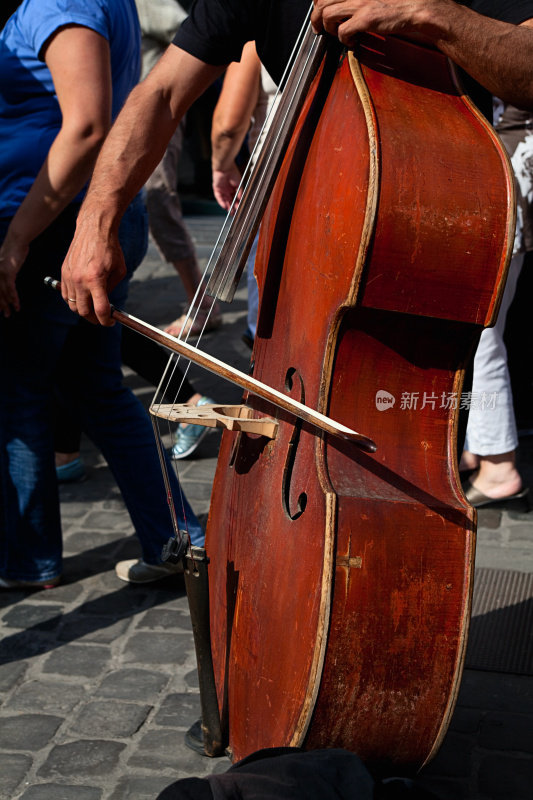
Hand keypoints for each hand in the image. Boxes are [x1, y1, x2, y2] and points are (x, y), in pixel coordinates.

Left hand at [0, 231, 27, 316]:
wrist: (16, 241)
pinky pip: (10, 288)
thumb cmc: (12, 251)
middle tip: (5, 315)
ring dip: (7, 304)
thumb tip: (7, 280)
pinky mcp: (8, 272)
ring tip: (10, 313)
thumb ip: (4, 272)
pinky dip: (14, 297)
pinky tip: (16, 304)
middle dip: (0, 305)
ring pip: (2, 293)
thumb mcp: (5, 263)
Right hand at [61, 212, 125, 325]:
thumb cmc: (110, 249)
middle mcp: (80, 280)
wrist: (93, 229)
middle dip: (94, 319)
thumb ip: (111, 289)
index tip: (110, 322)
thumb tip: (106, 303)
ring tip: (92, 308)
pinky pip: (65, 294)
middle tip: (101, 318)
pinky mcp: (64, 272)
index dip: (106, 321)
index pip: (100, 310)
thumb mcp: (119, 271)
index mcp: (96, 280)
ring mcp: (69, 277)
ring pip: (72, 305)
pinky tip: (82, 299)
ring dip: (83, 311)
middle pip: (84, 312)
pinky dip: (73, 300)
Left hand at [212, 165, 242, 211]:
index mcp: (233, 188)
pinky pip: (219, 197)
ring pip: (224, 200)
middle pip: (230, 200)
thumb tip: (240, 200)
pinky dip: (221, 202)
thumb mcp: (239, 184)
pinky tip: (224, 206)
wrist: (225, 167)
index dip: (237, 204)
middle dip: (232, 207)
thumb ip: (239, 193)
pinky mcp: (217, 189)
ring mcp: (222, 190)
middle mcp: (228, 190)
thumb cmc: (233, 173)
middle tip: (234, 213)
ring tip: (230, 212)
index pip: (235, 198)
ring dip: (227, 206)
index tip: (239, 209)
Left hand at [311, 0, 448, 46]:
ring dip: (328, 28)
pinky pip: (343, 31)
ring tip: (336, 34)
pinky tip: (352, 41)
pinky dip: (344, 39)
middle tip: (319, 27)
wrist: (421, 6)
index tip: (321, 9)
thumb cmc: (402, 0)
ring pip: (327, 15)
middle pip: (322, 1)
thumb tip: (346, 4)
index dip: (320, 1)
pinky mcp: (366, 18)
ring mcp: (360, 2)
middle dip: (316, 17)